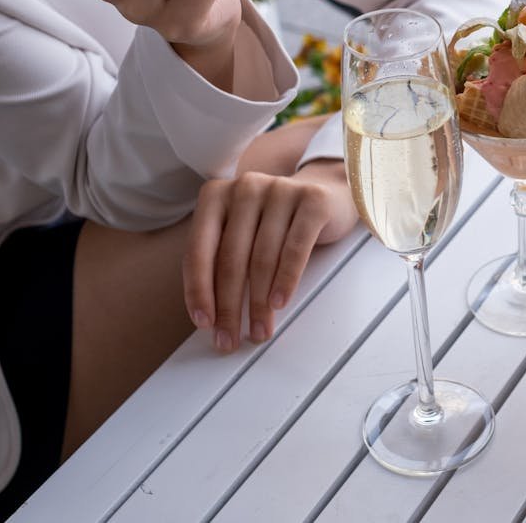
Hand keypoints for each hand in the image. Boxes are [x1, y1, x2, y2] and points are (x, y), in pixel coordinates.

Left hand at [183, 161, 358, 351]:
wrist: (327, 193)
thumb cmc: (276, 223)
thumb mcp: (241, 234)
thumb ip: (221, 260)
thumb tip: (210, 315)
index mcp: (216, 195)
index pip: (199, 250)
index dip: (198, 291)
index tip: (204, 323)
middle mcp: (245, 187)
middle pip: (231, 258)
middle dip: (229, 306)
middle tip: (230, 338)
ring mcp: (280, 189)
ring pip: (262, 257)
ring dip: (258, 303)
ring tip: (259, 329)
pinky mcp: (312, 200)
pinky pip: (295, 248)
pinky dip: (286, 280)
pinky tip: (279, 303)